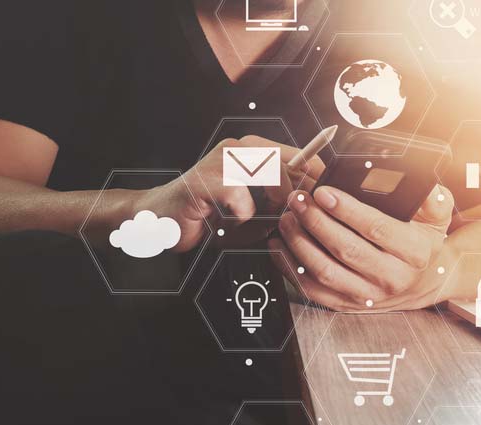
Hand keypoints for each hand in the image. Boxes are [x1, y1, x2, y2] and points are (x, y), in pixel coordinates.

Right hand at [119, 136, 312, 251]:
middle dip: (294, 196)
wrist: (163, 221)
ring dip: (272, 203)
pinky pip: (240, 195)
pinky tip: (231, 218)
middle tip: (283, 216)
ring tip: (258, 217)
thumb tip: (311, 206)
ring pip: (271, 173)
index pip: (300, 156)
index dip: (314, 180)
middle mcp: (239, 147)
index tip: (317, 200)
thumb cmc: (211, 216)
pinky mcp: (205, 178)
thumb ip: (281, 205)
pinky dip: (242, 214)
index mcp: (254, 150)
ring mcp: (221, 159)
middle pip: (290, 164)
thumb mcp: (255, 210)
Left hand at [270, 183, 454, 310]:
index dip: (347, 210)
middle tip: (298, 199)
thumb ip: (429, 196)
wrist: (428, 282)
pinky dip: (291, 268)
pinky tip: (281, 246)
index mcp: (415, 252)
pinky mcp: (349, 305)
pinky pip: (313, 290)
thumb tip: (411, 178)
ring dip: (300, 243)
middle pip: (345, 249)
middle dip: (315, 221)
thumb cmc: (425, 243)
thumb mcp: (437, 217)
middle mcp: (392, 278)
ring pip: (325, 271)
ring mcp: (369, 296)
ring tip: (288, 218)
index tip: (324, 192)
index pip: (376, 229)